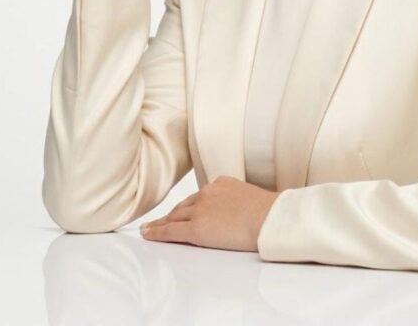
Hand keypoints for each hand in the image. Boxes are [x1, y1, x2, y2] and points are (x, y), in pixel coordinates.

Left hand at [139, 175, 280, 251]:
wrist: (269, 218)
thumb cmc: (269, 213)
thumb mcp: (250, 198)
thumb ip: (236, 201)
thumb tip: (236, 212)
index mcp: (221, 183)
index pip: (199, 197)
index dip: (188, 206)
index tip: (182, 211)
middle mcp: (207, 193)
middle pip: (183, 206)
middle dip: (171, 214)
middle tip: (158, 221)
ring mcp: (200, 209)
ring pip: (174, 217)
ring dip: (161, 222)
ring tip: (149, 229)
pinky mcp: (196, 228)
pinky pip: (171, 230)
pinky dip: (157, 232)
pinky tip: (148, 234)